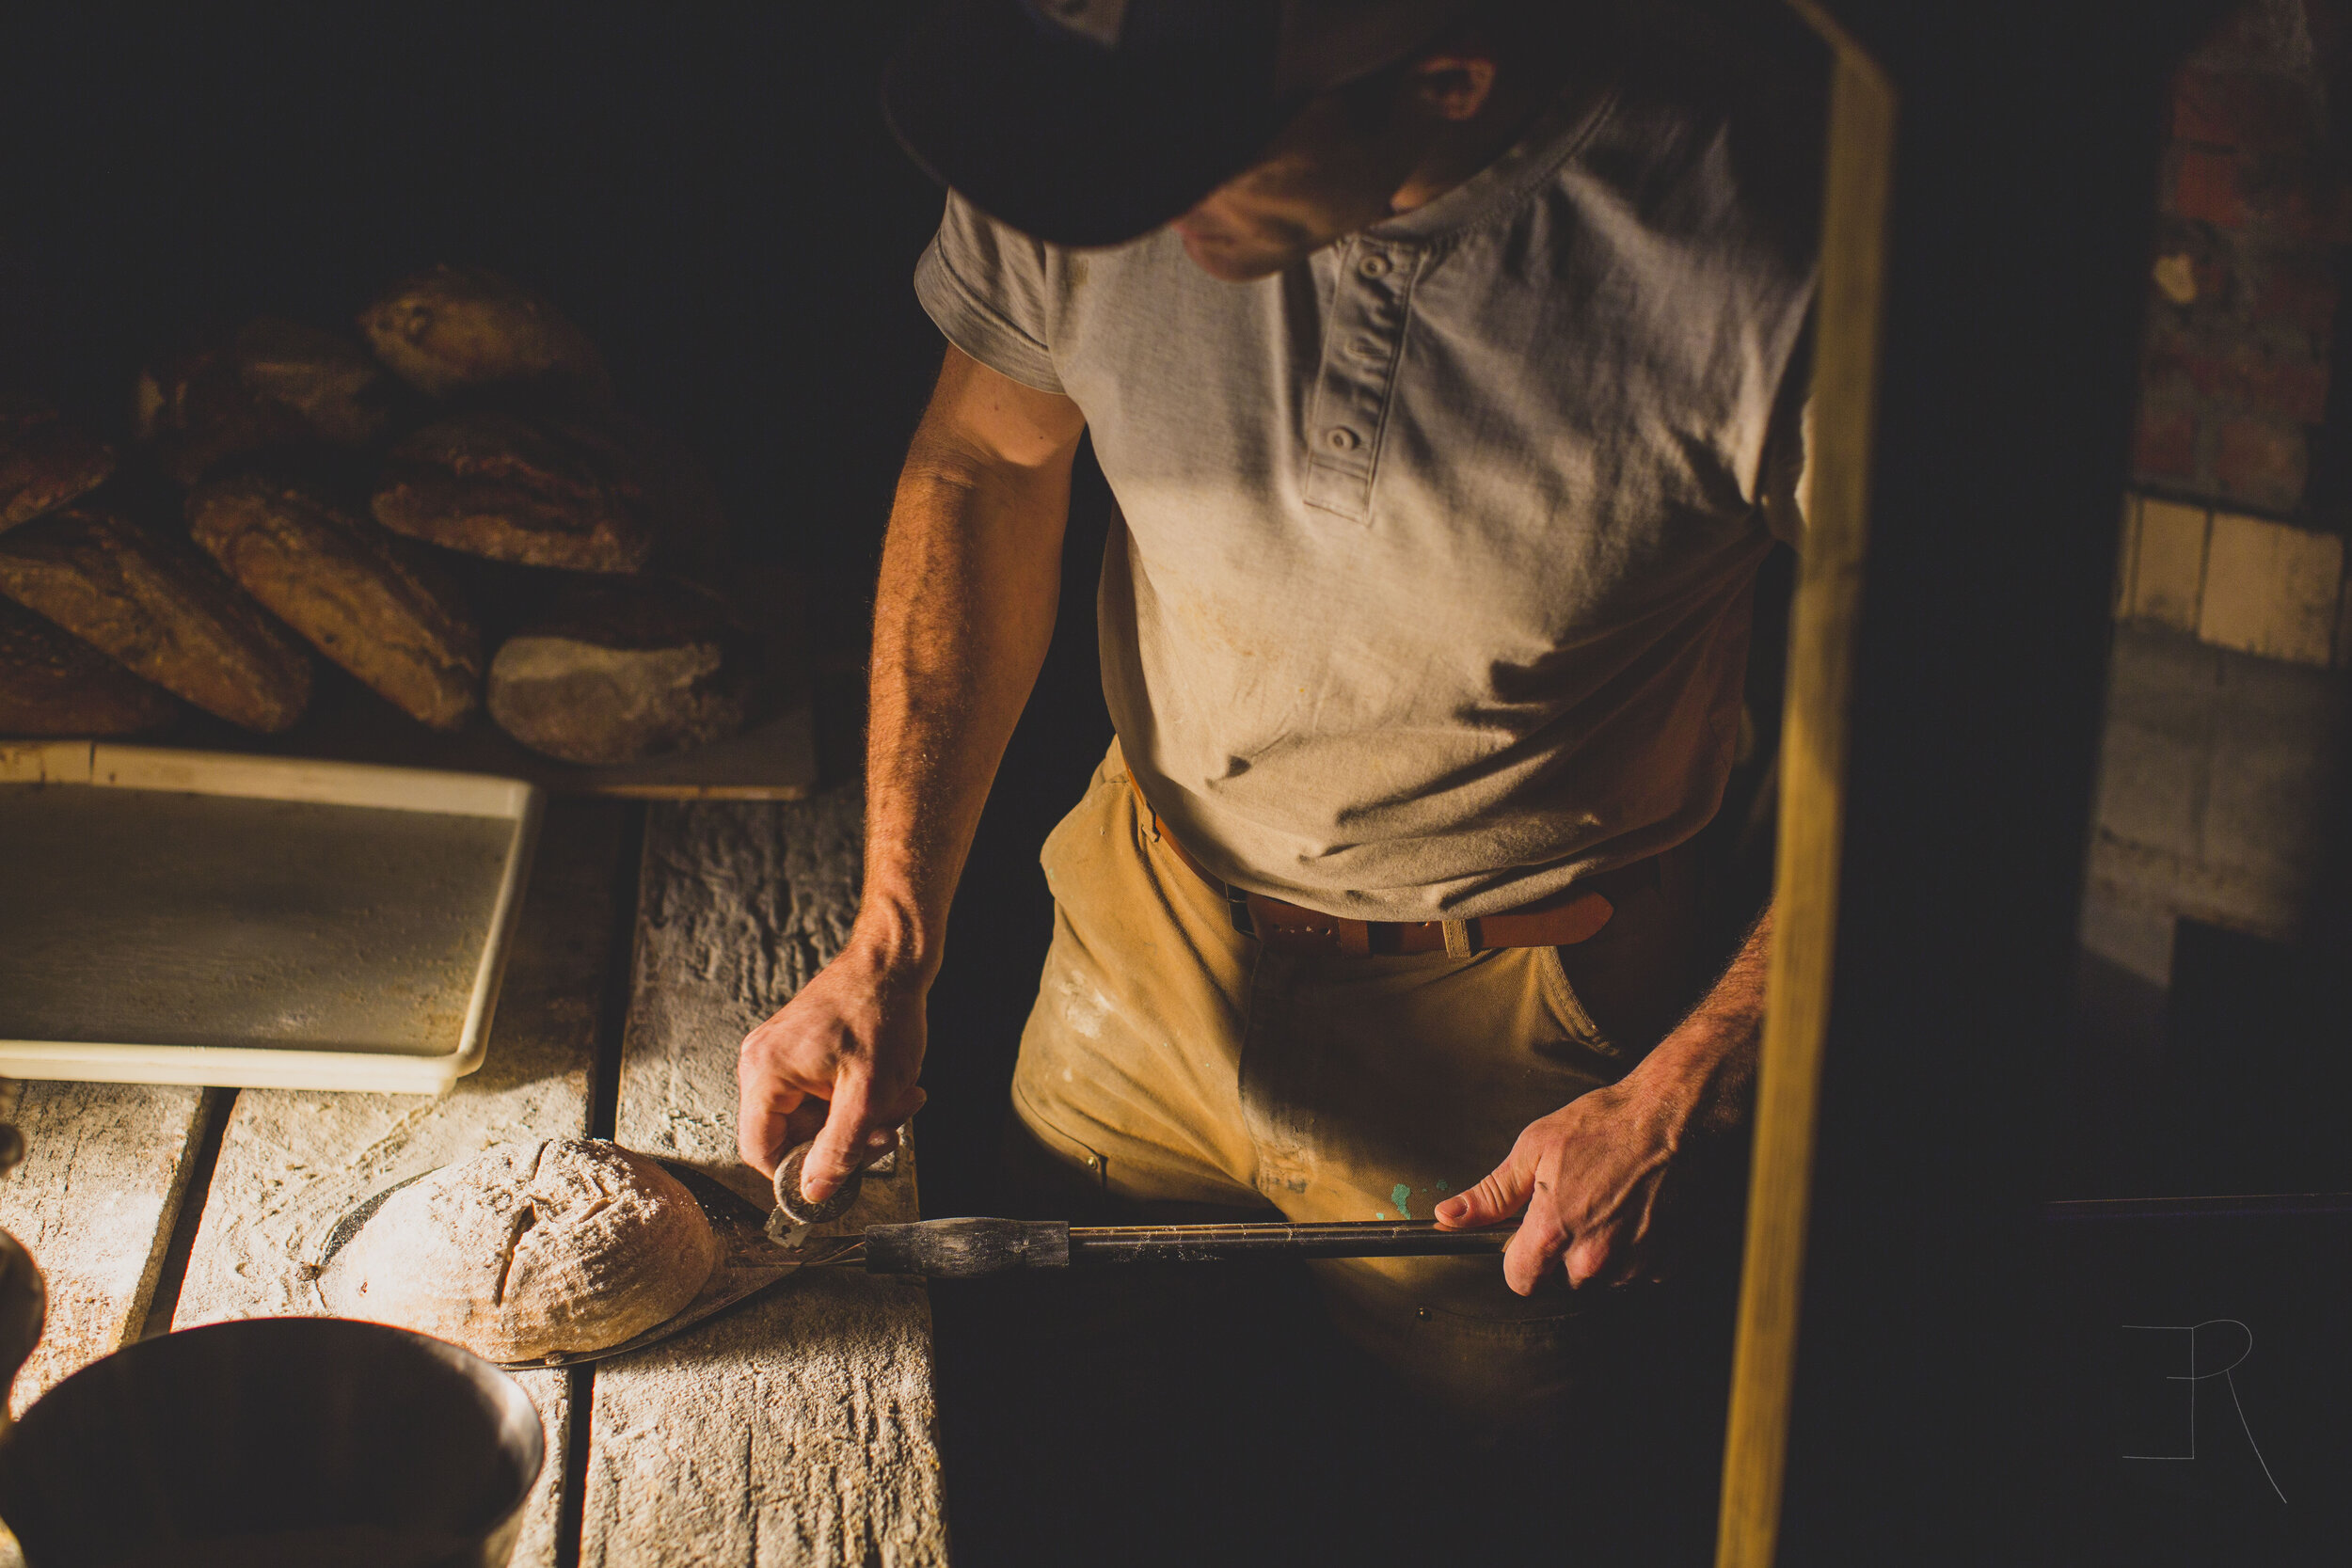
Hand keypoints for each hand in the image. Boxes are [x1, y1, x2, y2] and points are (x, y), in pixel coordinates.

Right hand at [736, 939, 928, 1202]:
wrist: (892, 960)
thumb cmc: (880, 1013)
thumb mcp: (869, 1094)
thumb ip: (839, 1148)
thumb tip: (814, 1194)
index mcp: (765, 1074)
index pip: (760, 1152)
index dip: (800, 1173)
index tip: (843, 1174)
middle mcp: (761, 1065)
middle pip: (792, 1137)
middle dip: (846, 1142)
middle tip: (890, 1128)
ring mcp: (780, 1057)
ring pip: (814, 1120)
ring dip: (860, 1121)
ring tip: (901, 1099)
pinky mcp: (800, 1053)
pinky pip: (822, 1097)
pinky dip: (858, 1100)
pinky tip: (892, 1087)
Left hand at [1434, 1080, 1690, 1292]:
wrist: (1671, 1115)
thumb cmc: (1605, 1125)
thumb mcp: (1534, 1149)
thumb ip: (1492, 1194)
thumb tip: (1450, 1216)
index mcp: (1555, 1229)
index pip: (1520, 1280)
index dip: (1518, 1258)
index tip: (1526, 1238)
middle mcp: (1594, 1256)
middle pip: (1561, 1278)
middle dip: (1562, 1250)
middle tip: (1576, 1203)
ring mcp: (1633, 1262)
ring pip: (1600, 1276)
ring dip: (1599, 1251)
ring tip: (1608, 1202)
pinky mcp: (1665, 1260)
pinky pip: (1636, 1271)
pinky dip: (1633, 1250)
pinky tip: (1634, 1211)